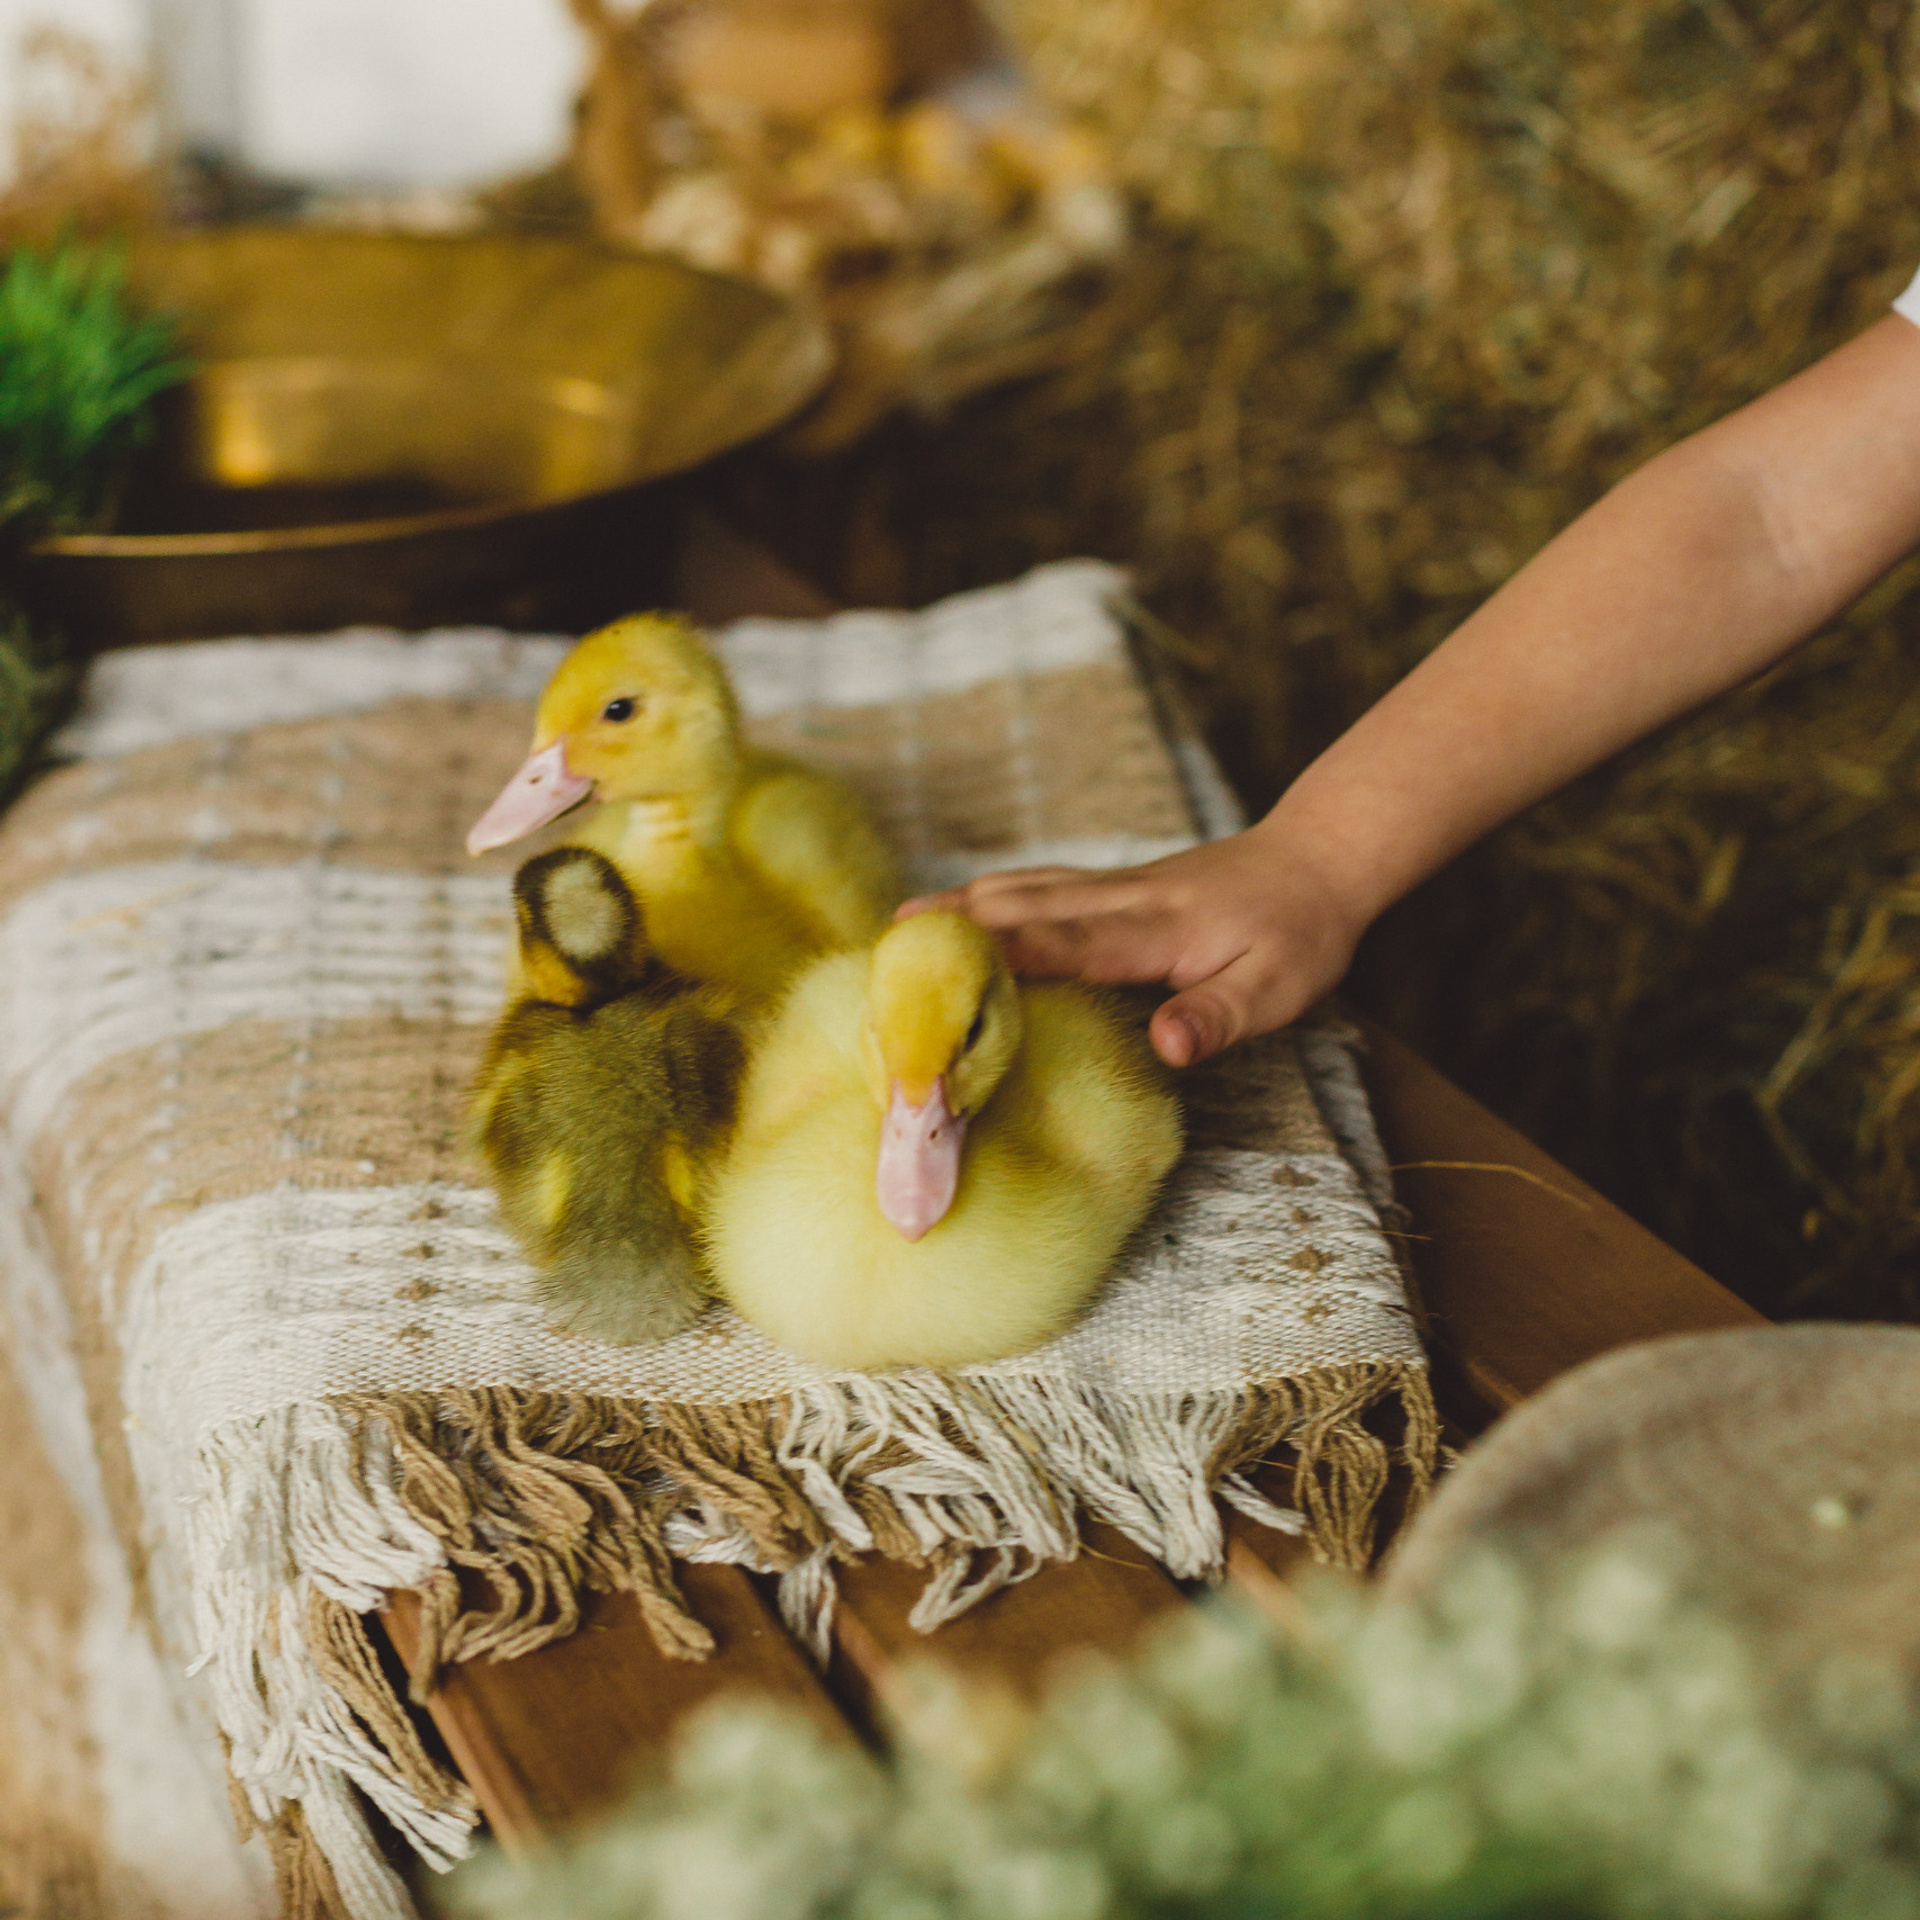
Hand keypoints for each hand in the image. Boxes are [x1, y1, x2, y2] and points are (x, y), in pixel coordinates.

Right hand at [898, 825, 1367, 1067]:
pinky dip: (987, 895)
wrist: (1317, 859)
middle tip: (885, 953)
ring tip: (894, 928)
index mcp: (1153, 929)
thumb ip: (1218, 1016)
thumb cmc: (1299, 936)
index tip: (943, 974)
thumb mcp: (1277, 989)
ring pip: (1021, 889)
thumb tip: (1167, 1046)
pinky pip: (1036, 885)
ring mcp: (1109, 885)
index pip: (1064, 943)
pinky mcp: (1108, 884)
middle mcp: (1118, 898)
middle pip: (1022, 907)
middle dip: (954, 929)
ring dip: (958, 906)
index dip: (1001, 957)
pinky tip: (955, 906)